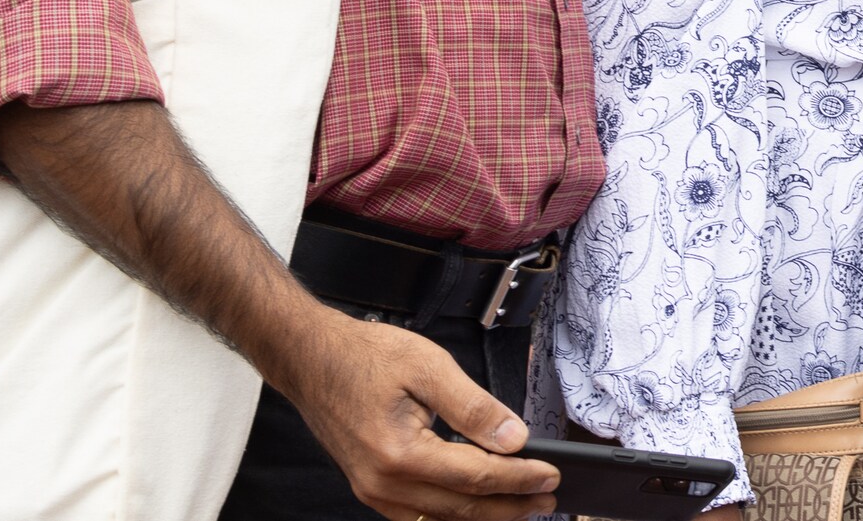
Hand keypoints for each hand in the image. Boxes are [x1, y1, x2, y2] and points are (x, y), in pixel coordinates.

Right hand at [271, 310, 559, 520]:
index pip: (476, 477)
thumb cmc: (365, 357)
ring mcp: (373, 491)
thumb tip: (515, 439)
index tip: (551, 475)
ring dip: (485, 515)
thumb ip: (475, 408)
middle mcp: (383, 484)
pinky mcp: (370, 487)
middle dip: (510, 506)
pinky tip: (476, 505)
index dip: (519, 479)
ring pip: (440, 517)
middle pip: (461, 508)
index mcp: (400, 455)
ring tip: (523, 506)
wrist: (311, 360)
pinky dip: (452, 513)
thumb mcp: (429, 367)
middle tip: (549, 498)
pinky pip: (418, 513)